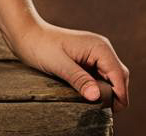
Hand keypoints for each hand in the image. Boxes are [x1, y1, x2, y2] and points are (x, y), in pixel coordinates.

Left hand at [3, 19, 129, 112]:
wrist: (26, 34)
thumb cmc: (40, 46)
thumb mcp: (59, 65)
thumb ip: (79, 79)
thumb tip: (97, 96)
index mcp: (99, 47)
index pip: (119, 76)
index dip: (119, 96)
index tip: (110, 112)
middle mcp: (101, 48)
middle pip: (119, 78)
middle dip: (115, 95)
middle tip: (100, 110)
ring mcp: (95, 53)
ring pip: (111, 78)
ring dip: (106, 92)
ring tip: (93, 104)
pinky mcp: (88, 59)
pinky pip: (101, 77)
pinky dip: (98, 87)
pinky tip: (87, 94)